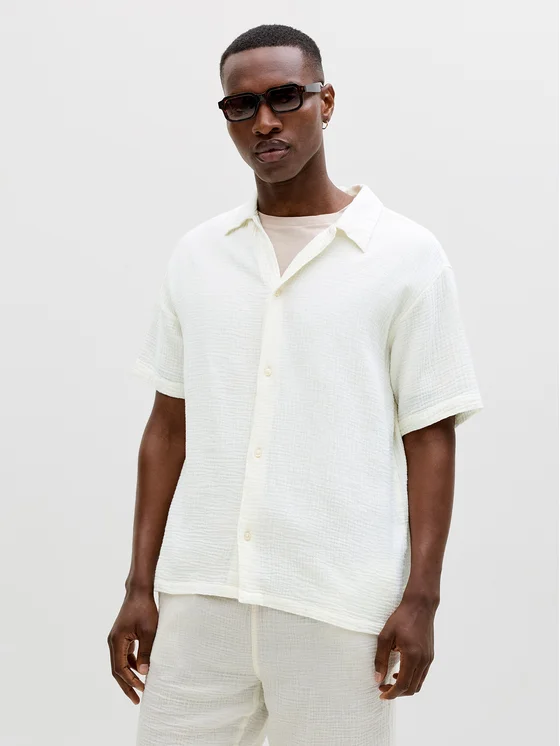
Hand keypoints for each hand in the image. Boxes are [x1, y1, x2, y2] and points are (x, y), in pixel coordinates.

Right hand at [107, 589, 158, 703]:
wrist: (139, 591)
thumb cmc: (145, 609)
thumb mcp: (148, 631)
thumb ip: (146, 651)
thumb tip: (144, 672)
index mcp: (116, 641)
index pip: (120, 669)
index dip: (130, 682)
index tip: (141, 690)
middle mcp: (113, 642)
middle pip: (117, 669)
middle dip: (127, 685)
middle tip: (137, 700)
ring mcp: (117, 639)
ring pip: (121, 663)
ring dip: (129, 675)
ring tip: (140, 687)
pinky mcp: (123, 636)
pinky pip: (125, 655)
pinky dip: (132, 664)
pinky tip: (141, 669)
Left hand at [373, 594, 435, 699]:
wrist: (420, 606)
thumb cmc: (401, 618)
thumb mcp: (385, 636)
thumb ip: (380, 658)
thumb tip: (377, 678)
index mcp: (412, 656)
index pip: (403, 685)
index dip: (391, 693)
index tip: (381, 694)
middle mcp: (423, 660)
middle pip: (412, 688)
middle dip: (397, 693)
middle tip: (383, 687)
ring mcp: (429, 659)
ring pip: (419, 684)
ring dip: (405, 687)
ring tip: (391, 681)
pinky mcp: (430, 656)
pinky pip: (422, 675)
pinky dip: (412, 679)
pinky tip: (401, 672)